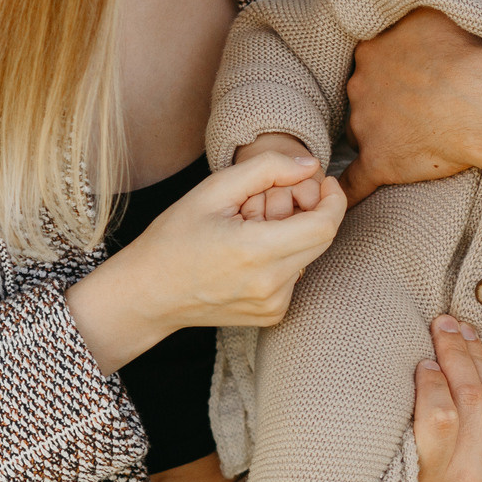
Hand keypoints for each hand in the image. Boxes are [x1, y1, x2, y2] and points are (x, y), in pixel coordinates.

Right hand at [66, 148, 347, 372]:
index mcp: (256, 251)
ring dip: (292, 236)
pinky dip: (281, 257)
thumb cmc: (174, 237)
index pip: (325, 225)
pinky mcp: (272, 315)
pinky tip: (248, 254)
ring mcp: (273, 305)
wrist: (148, 293)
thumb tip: (311, 165)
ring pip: (308, 257)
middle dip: (309, 213)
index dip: (333, 199)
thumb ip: (267, 169)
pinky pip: (293, 276)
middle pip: (322, 240)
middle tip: (272, 202)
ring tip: (251, 229)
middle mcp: (271, 285)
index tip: (324, 182)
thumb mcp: (213, 190)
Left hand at [339, 8, 481, 205]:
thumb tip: (410, 3)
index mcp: (373, 52)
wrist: (478, 98)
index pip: (370, 61)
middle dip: (383, 101)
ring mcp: (366, 126)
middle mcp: (360, 86)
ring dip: (378, 136)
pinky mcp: (379, 162)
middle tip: (416, 106)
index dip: (389, 70)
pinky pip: (355, 182)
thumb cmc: (465, 53)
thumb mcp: (435, 12)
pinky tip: (338, 199)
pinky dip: (347, 191)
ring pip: (360, 133)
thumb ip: (414, 14)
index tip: (407, 76)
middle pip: (362, 96)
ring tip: (412, 139)